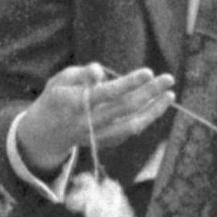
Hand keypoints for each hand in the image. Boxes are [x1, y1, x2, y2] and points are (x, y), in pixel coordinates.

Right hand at [16, 63, 175, 175]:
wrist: (46, 133)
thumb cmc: (57, 97)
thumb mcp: (61, 79)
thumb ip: (81, 74)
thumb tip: (99, 72)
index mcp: (74, 104)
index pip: (106, 93)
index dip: (129, 83)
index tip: (148, 72)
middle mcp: (87, 123)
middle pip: (124, 109)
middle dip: (149, 93)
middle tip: (168, 79)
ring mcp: (97, 136)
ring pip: (131, 125)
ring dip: (153, 111)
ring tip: (169, 95)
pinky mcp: (105, 144)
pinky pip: (129, 132)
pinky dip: (145, 119)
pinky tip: (157, 106)